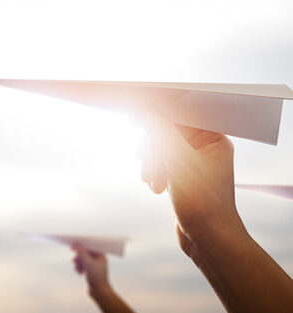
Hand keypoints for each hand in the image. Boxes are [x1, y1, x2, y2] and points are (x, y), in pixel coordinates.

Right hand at [72, 244, 110, 295]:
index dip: (81, 245)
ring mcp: (94, 265)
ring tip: (76, 268)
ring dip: (78, 263)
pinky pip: (82, 265)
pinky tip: (79, 273)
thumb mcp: (88, 263)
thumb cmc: (97, 277)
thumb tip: (76, 245)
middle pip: (85, 253)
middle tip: (73, 260)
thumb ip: (82, 253)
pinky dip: (79, 268)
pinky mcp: (90, 270)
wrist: (99, 292)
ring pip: (83, 259)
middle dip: (79, 257)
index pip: (89, 246)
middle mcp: (98, 259)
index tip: (72, 246)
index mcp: (101, 255)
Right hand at [140, 111, 247, 262]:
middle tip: (140, 156)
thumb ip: (160, 131)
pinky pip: (163, 164)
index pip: (182, 113)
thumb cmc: (202, 201)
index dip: (157, 112)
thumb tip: (143, 109)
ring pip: (162, 148)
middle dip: (153, 146)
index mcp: (212, 137)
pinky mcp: (184, 176)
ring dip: (152, 162)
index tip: (136, 116)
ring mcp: (194, 162)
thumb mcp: (178, 160)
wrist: (208, 239)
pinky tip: (156, 188)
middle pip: (168, 131)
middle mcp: (205, 146)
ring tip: (150, 180)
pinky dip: (156, 173)